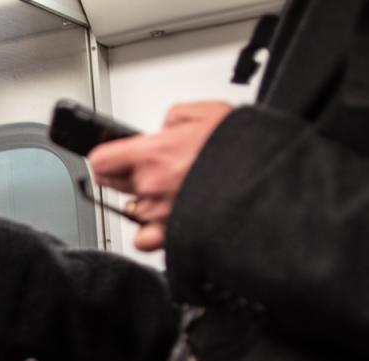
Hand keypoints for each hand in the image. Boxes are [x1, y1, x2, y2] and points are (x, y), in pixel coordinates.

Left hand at [88, 101, 233, 251]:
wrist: (267, 184)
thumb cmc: (244, 150)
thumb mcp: (210, 112)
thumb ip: (177, 116)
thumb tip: (167, 125)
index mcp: (153, 153)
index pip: (101, 159)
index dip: (105, 157)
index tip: (111, 157)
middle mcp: (150, 186)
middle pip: (115, 184)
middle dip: (129, 175)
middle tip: (155, 168)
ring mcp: (159, 214)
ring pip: (134, 209)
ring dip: (148, 202)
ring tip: (176, 192)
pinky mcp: (171, 237)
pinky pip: (144, 240)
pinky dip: (151, 233)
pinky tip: (165, 222)